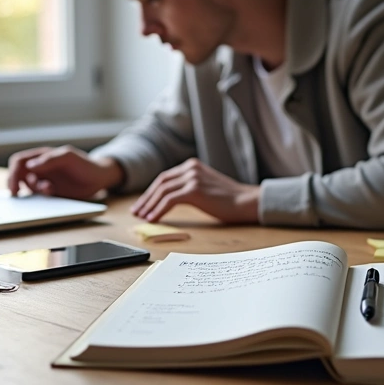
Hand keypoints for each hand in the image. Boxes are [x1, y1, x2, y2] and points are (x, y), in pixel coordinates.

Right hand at [7, 146, 123, 199]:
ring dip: (33, 189)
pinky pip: (37, 195)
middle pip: (17, 174)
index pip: (19, 162)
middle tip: (16, 194)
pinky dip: (38, 196)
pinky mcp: (50, 191)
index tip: (14, 185)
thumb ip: (49, 159)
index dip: (12, 172)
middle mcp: (40, 168)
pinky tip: (50, 193)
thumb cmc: (84, 164)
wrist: (99, 178)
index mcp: (42, 156)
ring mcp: (44, 180)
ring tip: (48, 189)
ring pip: (27, 186)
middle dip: (14, 183)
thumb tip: (29, 166)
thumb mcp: (68, 157)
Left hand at [131, 158, 259, 223]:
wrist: (246, 201)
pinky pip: (169, 200)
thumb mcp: (205, 187)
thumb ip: (189, 187)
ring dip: (149, 205)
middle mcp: (190, 168)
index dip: (151, 192)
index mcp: (191, 166)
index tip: (142, 204)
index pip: (164, 178)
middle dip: (146, 198)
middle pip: (160, 183)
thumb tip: (168, 201)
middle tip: (136, 212)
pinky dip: (158, 210)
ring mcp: (192, 177)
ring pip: (162, 191)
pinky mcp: (194, 190)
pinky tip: (153, 219)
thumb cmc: (229, 200)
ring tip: (142, 217)